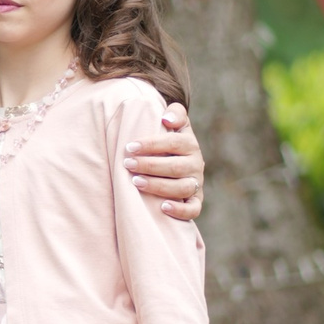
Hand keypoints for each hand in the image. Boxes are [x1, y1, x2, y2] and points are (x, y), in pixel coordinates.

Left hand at [126, 101, 202, 219]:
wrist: (182, 163)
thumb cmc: (169, 144)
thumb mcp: (175, 125)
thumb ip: (175, 113)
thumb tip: (166, 119)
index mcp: (190, 144)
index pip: (173, 143)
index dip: (151, 145)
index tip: (129, 147)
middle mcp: (196, 164)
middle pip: (175, 167)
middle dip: (149, 165)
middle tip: (127, 164)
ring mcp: (196, 184)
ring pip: (182, 188)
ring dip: (158, 186)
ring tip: (136, 182)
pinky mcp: (196, 201)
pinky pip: (193, 209)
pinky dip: (180, 210)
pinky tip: (162, 207)